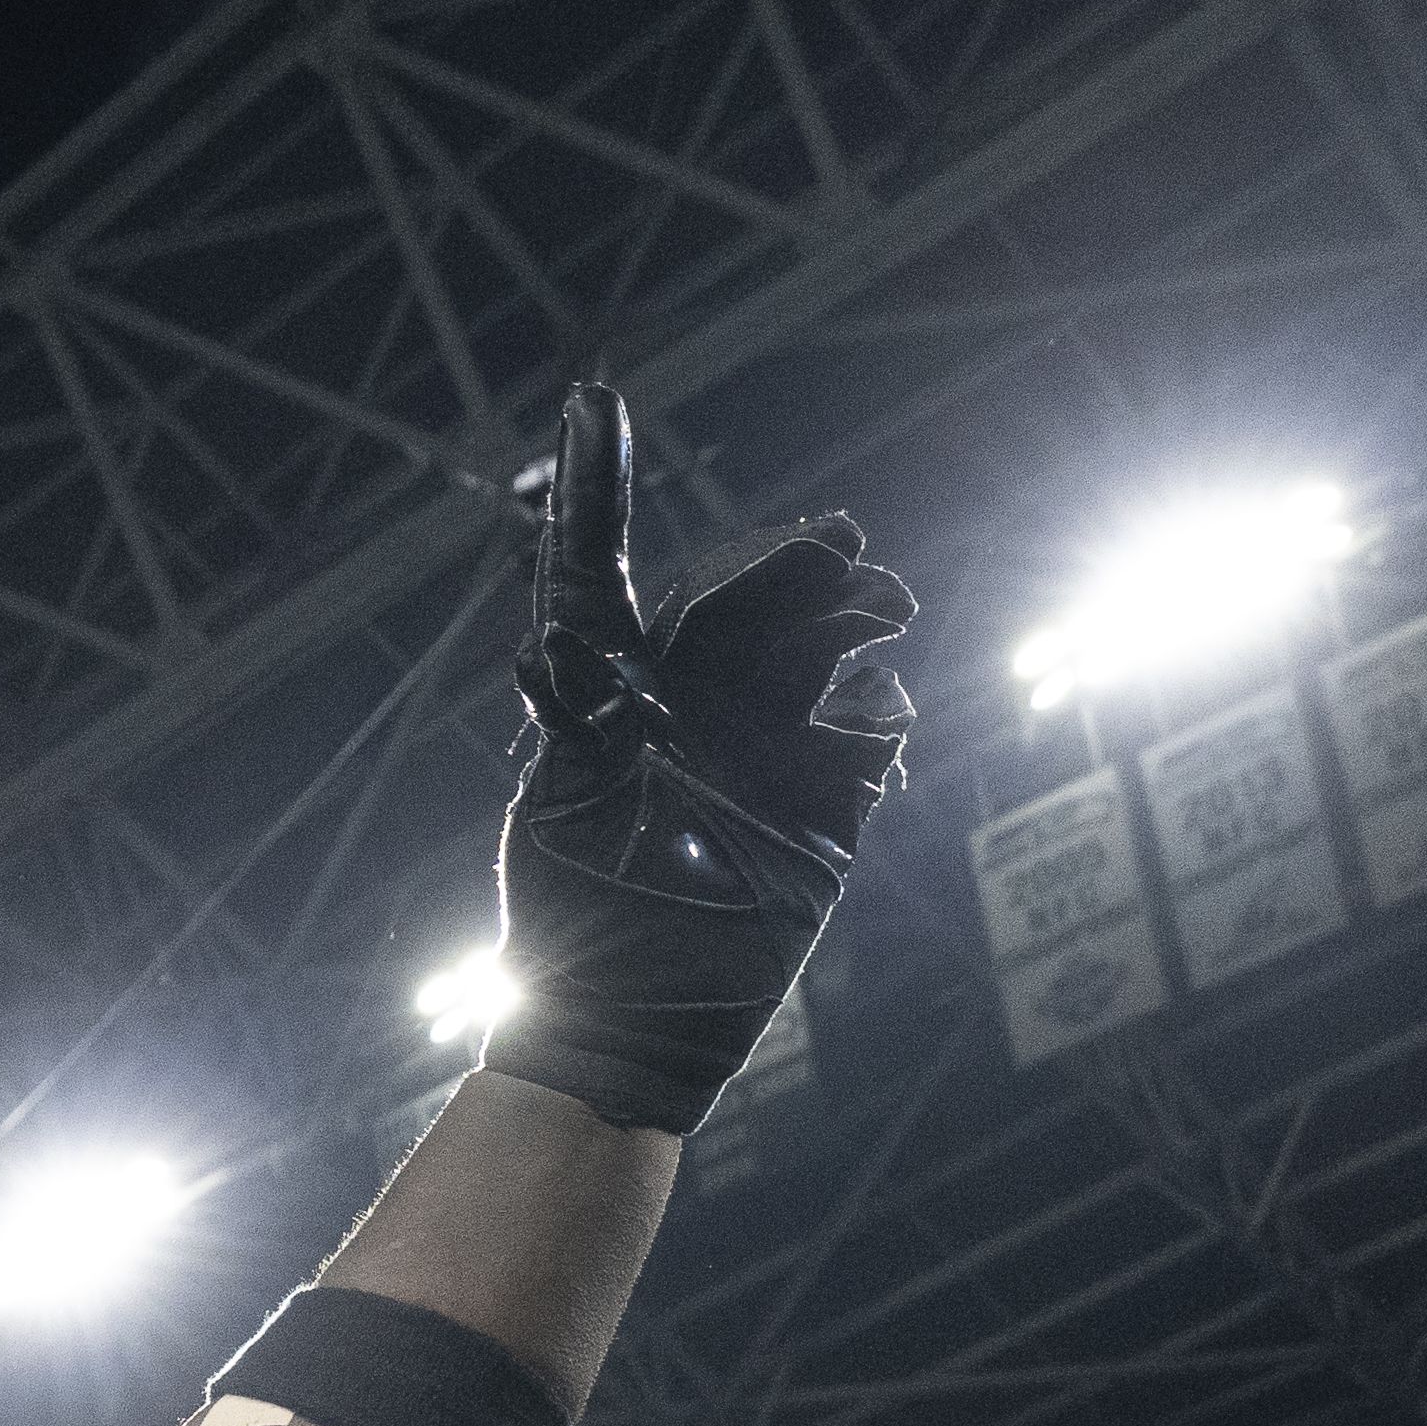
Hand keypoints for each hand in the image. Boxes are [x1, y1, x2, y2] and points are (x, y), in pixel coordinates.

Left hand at [480, 383, 920, 1133]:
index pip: (604, 567)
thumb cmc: (573, 924)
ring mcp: (759, 751)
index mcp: (614, 694)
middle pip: (742, 597)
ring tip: (878, 605)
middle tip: (840, 548)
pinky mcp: (821, 809)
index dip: (597, 486)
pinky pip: (866, 732)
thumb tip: (548, 637)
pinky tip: (874, 706)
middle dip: (790, 561)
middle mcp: (687, 707)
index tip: (592, 397)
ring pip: (814, 646)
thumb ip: (573, 715)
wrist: (631, 1028)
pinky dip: (876, 709)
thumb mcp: (563, 808)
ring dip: (845, 612)